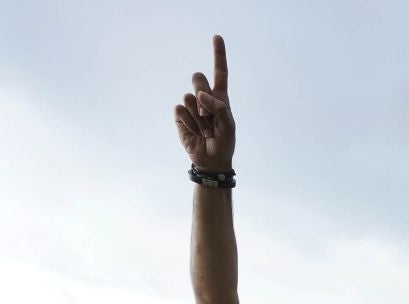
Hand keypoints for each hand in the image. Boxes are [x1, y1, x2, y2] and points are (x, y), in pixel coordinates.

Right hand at [174, 35, 235, 170]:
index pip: (219, 72)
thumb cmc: (223, 142)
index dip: (218, 54)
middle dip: (202, 91)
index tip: (217, 36)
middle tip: (208, 114)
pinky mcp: (180, 117)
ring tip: (205, 129)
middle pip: (198, 78)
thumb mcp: (229, 124)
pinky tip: (195, 132)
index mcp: (220, 98)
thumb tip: (200, 95)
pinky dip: (188, 122)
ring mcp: (190, 107)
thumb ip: (218, 107)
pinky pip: (179, 110)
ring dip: (198, 116)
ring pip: (188, 97)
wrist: (211, 160)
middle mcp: (204, 99)